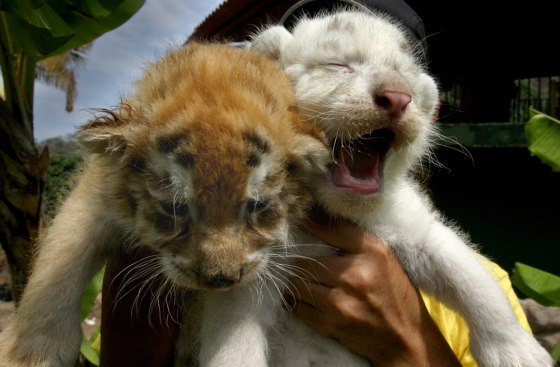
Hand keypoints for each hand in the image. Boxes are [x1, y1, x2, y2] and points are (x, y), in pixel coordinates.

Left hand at [288, 214, 461, 366]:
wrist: (405, 338)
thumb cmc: (393, 291)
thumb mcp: (381, 255)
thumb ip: (351, 236)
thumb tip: (314, 215)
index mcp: (372, 251)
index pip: (329, 228)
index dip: (308, 223)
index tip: (298, 222)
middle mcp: (356, 274)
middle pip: (306, 262)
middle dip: (301, 263)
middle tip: (303, 265)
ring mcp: (342, 301)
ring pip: (297, 284)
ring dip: (296, 283)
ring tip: (303, 282)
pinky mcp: (332, 324)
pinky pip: (298, 307)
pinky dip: (297, 303)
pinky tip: (305, 299)